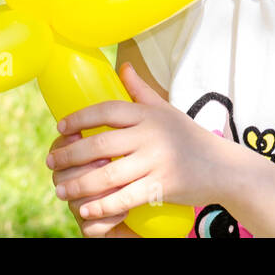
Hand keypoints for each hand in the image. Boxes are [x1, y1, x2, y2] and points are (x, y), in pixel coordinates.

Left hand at [46, 62, 229, 219]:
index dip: (79, 118)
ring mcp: (156, 161)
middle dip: (69, 155)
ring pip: (107, 174)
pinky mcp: (162, 186)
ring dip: (78, 184)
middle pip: (99, 144)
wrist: (223, 167)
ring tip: (60, 190)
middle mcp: (151, 135)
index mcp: (149, 115)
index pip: (107, 110)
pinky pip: (125, 197)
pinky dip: (101, 205)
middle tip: (51, 163)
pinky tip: (85, 209)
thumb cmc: (190, 137)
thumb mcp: (167, 110)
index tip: (60, 128)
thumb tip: (124, 65)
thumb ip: (141, 91)